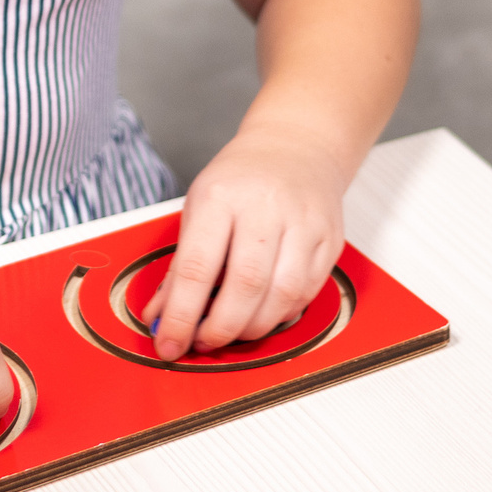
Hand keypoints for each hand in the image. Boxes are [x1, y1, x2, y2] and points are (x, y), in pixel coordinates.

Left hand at [144, 126, 349, 359]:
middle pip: (246, 286)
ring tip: (232, 331)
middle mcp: (266, 207)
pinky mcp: (330, 240)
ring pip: (283, 296)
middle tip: (203, 343)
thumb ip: (180, 267)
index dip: (182, 316)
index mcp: (221, 196)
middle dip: (221, 329)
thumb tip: (161, 318)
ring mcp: (304, 223)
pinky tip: (262, 314)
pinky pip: (307, 293)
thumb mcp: (197, 209)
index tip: (168, 344)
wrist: (296, 147)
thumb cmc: (240, 180)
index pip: (198, 268)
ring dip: (253, 328)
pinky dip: (281, 315)